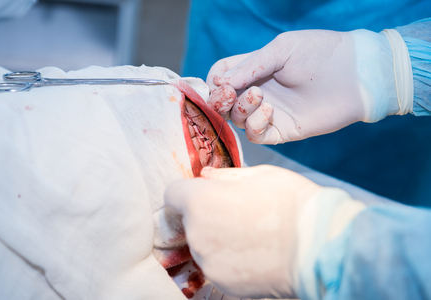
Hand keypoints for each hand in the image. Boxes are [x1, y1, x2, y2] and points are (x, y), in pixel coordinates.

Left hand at [164, 165, 321, 298]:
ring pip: (202, 243)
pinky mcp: (221, 282)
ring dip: (216, 237)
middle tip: (237, 212)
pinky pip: (216, 264)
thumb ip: (226, 176)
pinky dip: (228, 259)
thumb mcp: (260, 175)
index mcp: (200, 200)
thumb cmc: (291, 203)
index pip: (173, 193)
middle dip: (205, 214)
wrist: (317, 246)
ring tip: (249, 234)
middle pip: (189, 220)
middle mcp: (196, 232)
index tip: (204, 193)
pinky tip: (253, 252)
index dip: (188, 191)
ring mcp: (207, 260)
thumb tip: (207, 176)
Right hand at [206, 29, 406, 143]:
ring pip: (236, 119)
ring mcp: (268, 113)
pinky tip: (268, 110)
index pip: (220, 77)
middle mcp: (257, 92)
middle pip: (222, 103)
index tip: (220, 81)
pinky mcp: (281, 130)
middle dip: (219, 100)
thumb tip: (219, 81)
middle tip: (228, 93)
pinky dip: (254, 125)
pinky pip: (255, 135)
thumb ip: (249, 65)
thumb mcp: (282, 49)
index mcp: (254, 70)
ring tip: (260, 95)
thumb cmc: (320, 53)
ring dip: (240, 108)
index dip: (214, 81)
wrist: (355, 75)